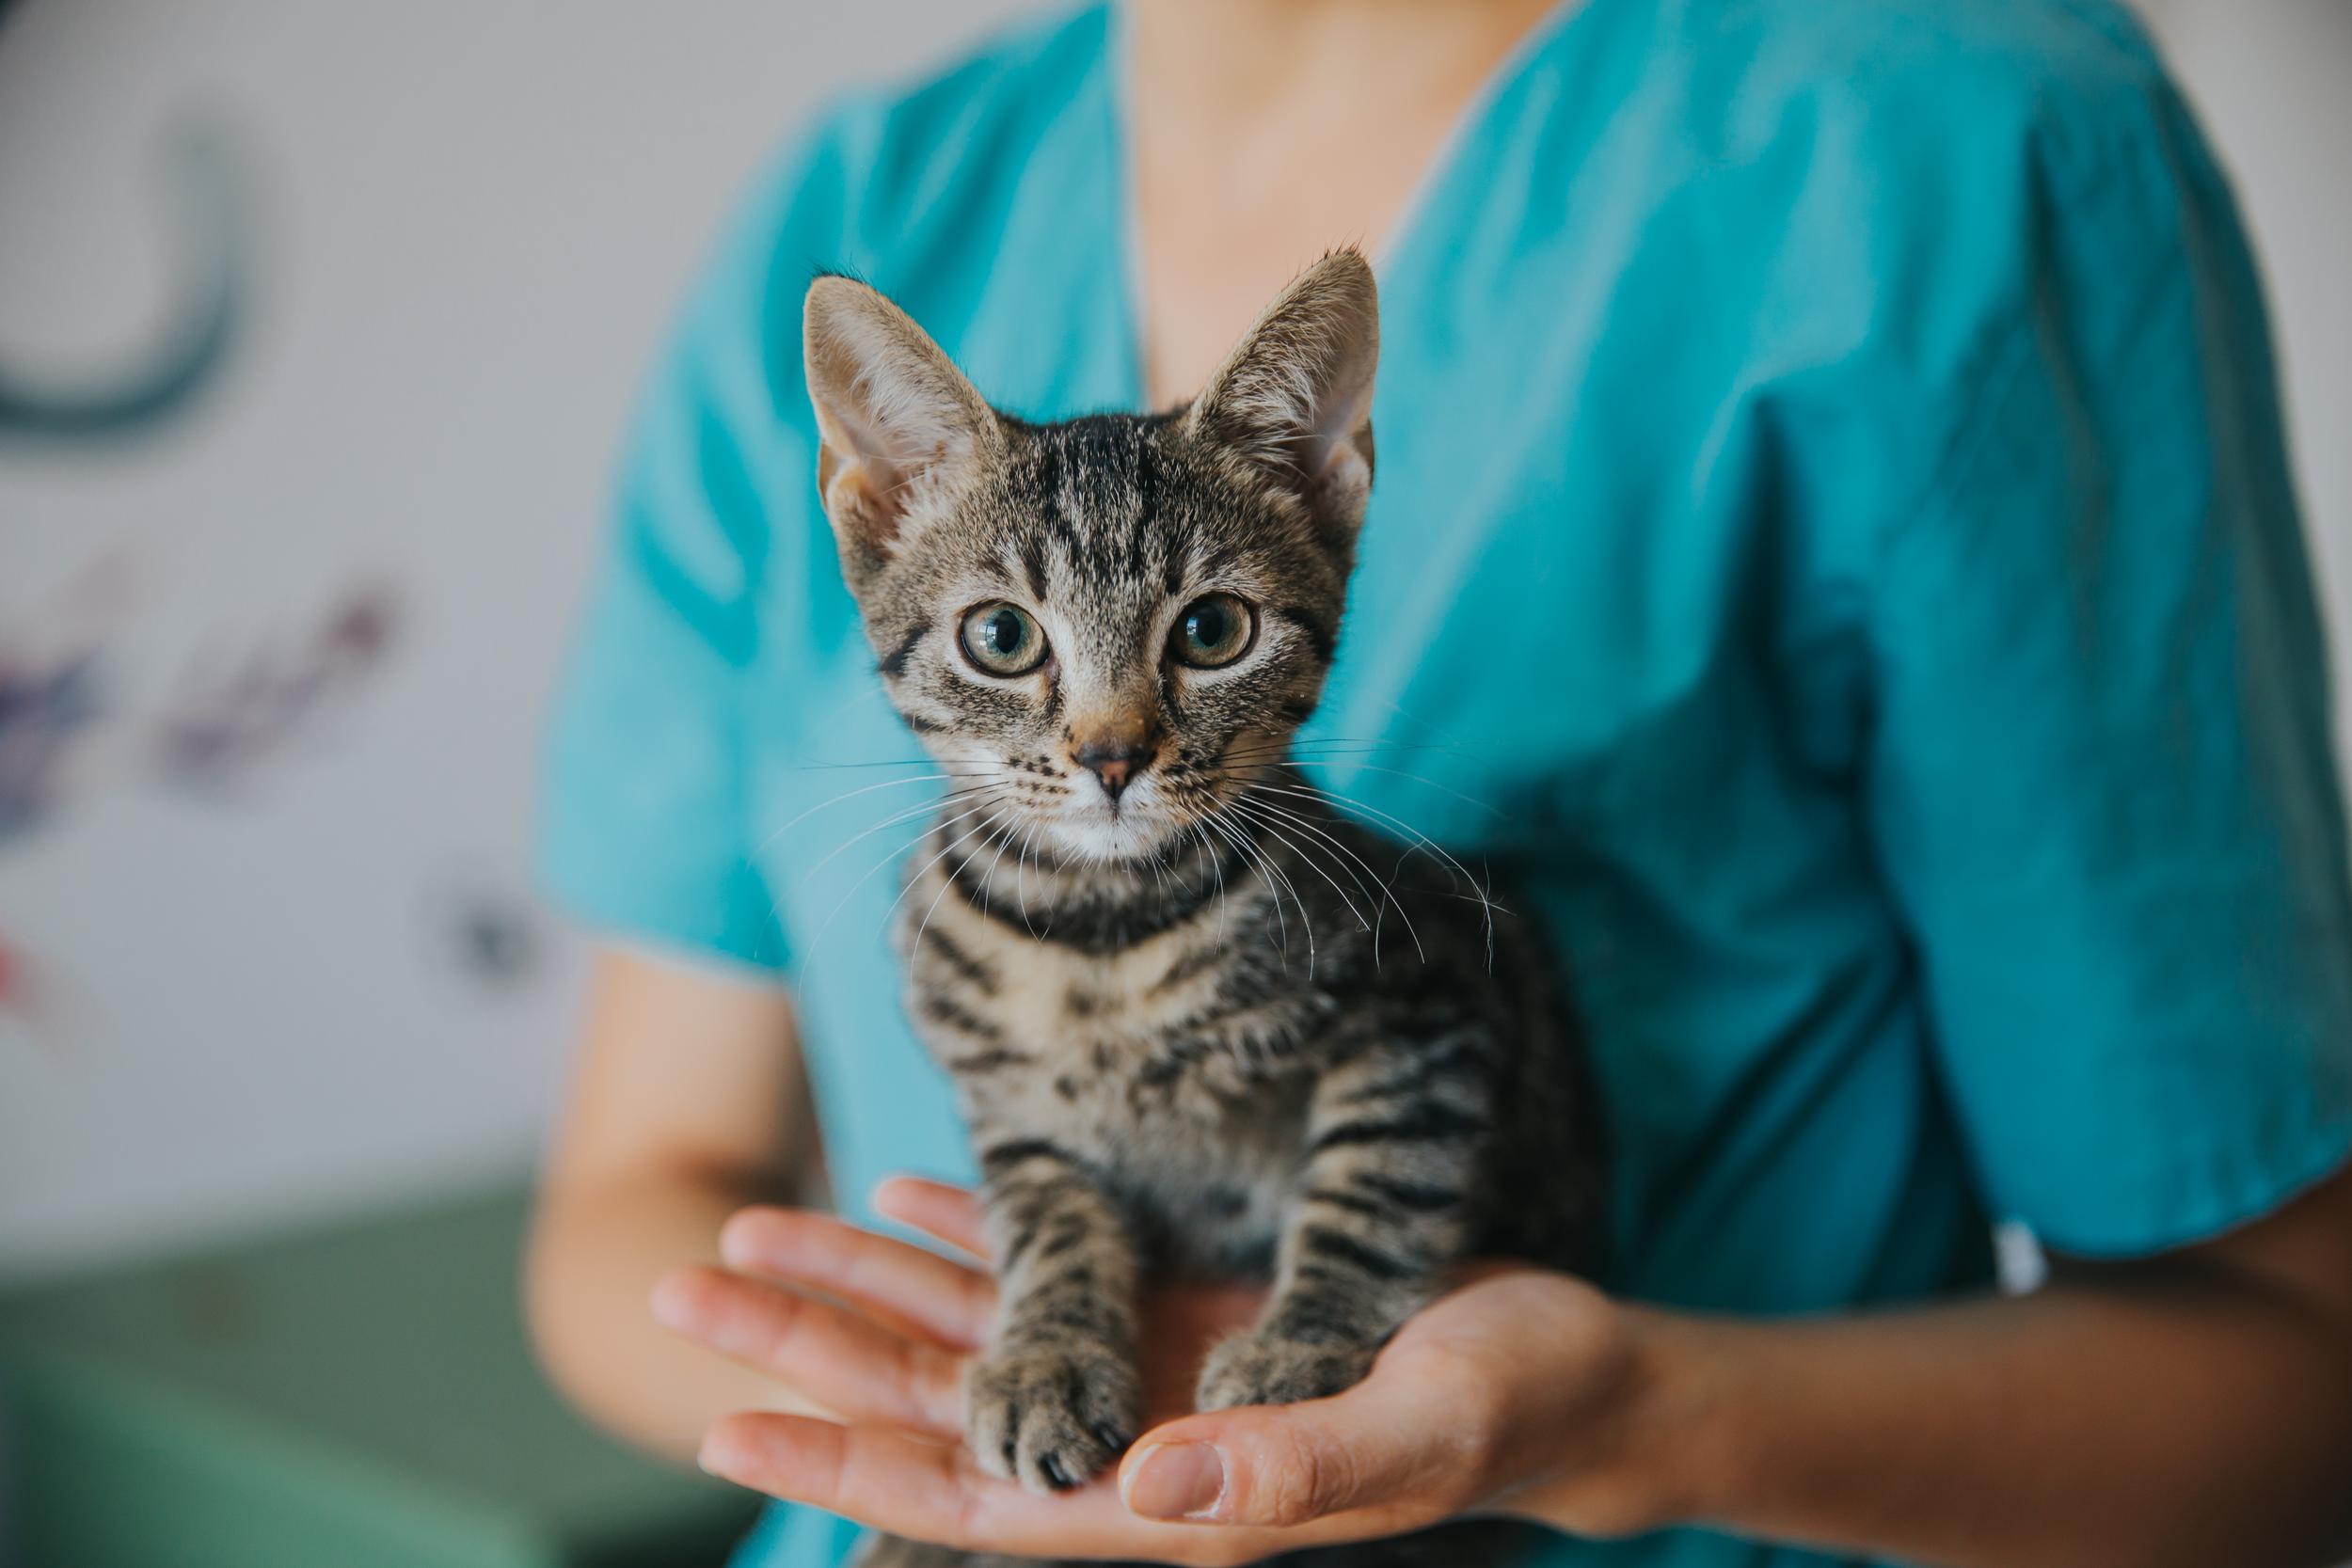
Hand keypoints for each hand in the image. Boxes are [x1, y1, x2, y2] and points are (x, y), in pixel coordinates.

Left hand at [655, 1181, 1680, 1565]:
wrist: (1568, 1371)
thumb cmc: (1509, 1403)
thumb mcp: (1415, 1432)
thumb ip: (1289, 1475)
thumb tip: (1136, 1493)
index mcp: (1172, 1497)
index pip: (974, 1494)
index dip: (847, 1465)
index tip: (723, 1423)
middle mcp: (1133, 1441)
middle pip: (939, 1408)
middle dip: (811, 1356)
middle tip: (683, 1285)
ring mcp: (1150, 1375)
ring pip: (974, 1333)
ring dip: (863, 1289)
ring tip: (756, 1229)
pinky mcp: (1180, 1311)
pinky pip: (1052, 1267)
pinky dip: (971, 1233)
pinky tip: (904, 1195)